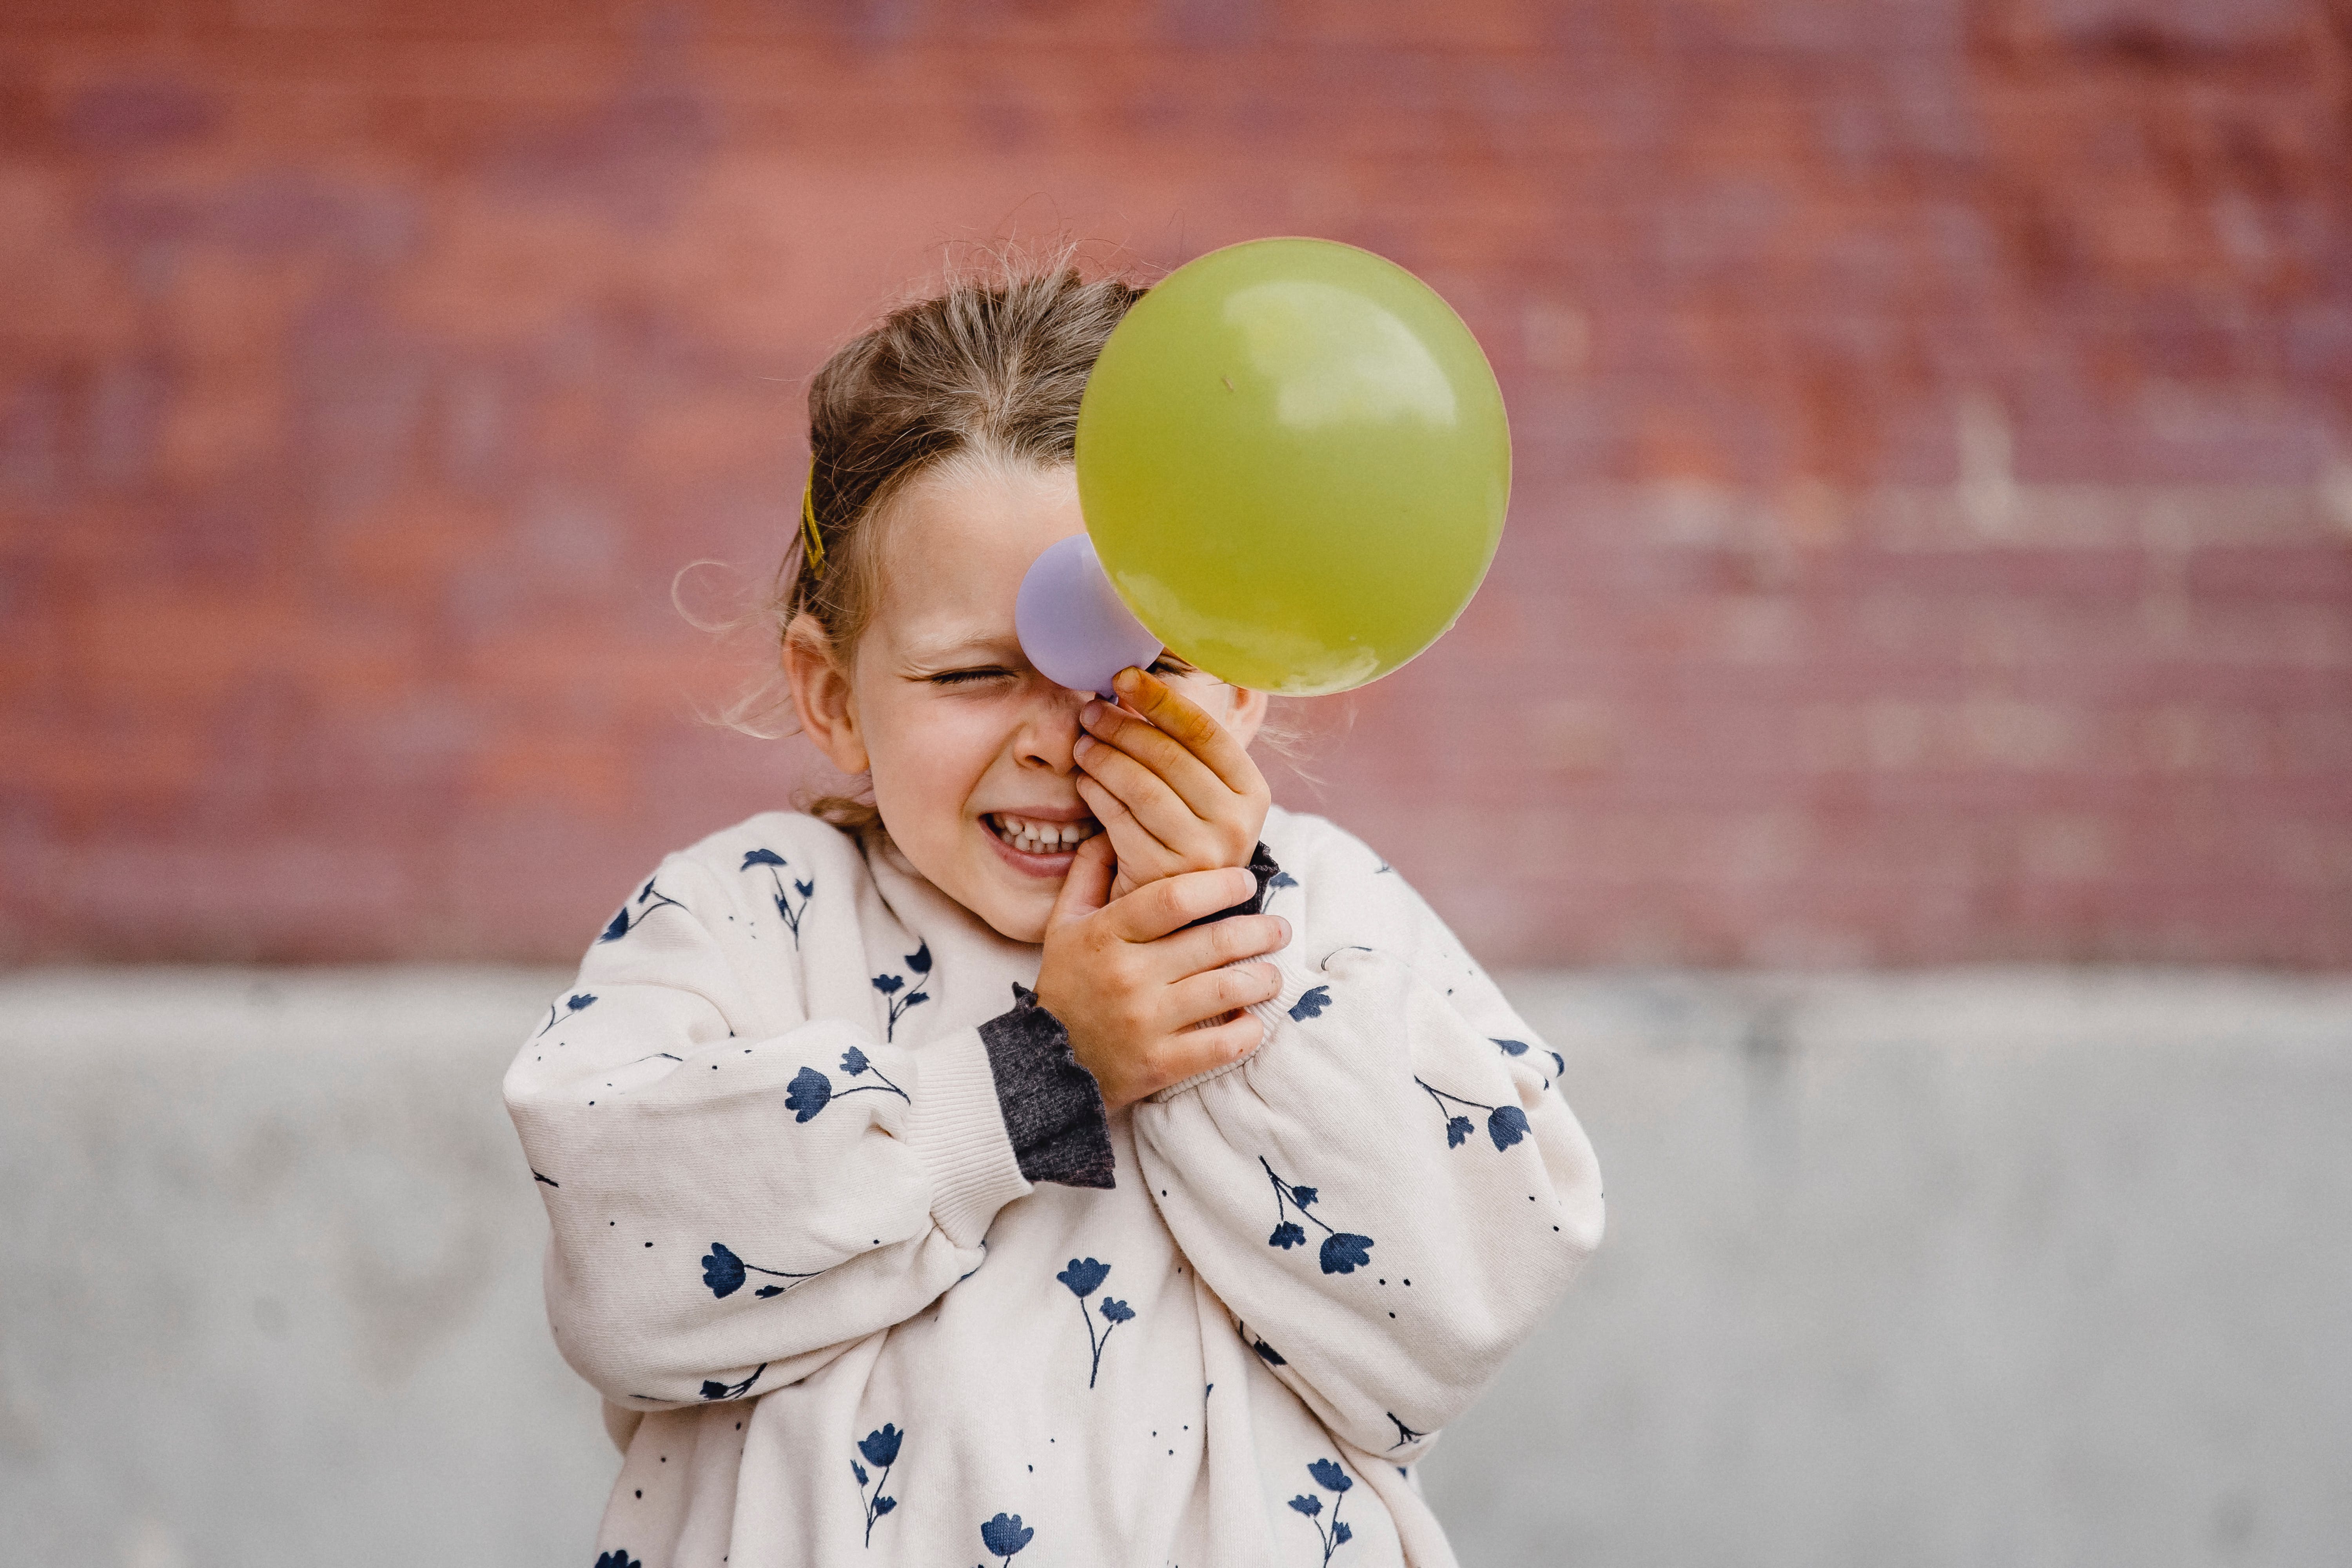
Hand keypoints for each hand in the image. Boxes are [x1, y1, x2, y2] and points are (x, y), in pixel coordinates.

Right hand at [1034, 835, 1289, 1112]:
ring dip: (1263, 979)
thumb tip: (1116, 829)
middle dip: (1260, 932)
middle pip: (1214, 941)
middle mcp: (1127, 975)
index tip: (1247, 883)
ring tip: (1273, 974)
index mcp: (1105, 934)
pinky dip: (1249, 1031)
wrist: (1047, 1063)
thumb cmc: (1067, 984)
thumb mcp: (1064, 923)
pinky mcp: (1159, 1065)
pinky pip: (1222, 1045)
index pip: (1175, 898)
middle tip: (1279, 928)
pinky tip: (1254, 1020)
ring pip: (1227, 990)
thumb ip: (1090, 872)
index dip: (1221, 885)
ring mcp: (1144, 1022)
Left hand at [1074, 666, 1270, 903]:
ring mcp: (1203, 853)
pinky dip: (1097, 794)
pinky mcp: (1164, 877)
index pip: (1204, 732)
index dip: (1161, 699)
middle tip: (1090, 712)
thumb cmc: (1185, 834)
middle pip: (1169, 757)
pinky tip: (1085, 781)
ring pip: (1142, 787)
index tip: (1122, 677)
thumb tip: (1133, 685)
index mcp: (1253, 791)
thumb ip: (1182, 748)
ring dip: (1104, 758)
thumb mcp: (1200, 793)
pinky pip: (1120, 821)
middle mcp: (1237, 823)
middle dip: (1122, 727)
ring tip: (1083, 743)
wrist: (1180, 914)